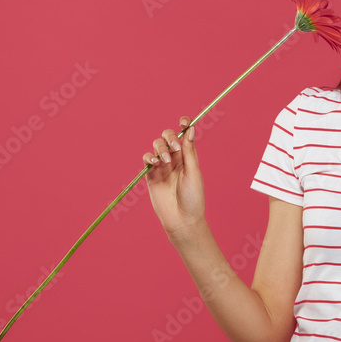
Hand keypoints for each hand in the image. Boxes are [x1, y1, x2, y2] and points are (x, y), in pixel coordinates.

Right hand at [143, 116, 204, 240]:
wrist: (182, 220)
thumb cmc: (192, 198)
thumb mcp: (193, 172)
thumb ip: (189, 152)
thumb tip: (190, 129)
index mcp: (188, 157)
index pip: (184, 136)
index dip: (183, 125)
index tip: (184, 121)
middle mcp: (175, 160)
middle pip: (168, 138)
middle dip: (170, 137)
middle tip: (174, 148)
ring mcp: (162, 167)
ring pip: (156, 146)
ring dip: (160, 149)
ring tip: (165, 161)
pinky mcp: (151, 175)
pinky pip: (147, 159)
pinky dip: (149, 156)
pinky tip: (155, 162)